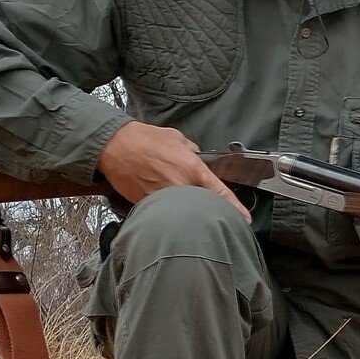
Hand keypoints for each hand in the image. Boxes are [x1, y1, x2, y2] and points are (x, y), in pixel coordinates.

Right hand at [96, 121, 250, 219]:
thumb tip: (197, 156)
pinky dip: (163, 209)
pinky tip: (159, 202)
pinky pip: (161, 211)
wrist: (114, 146)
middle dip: (204, 208)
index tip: (244, 220)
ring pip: (181, 211)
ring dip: (182, 208)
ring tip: (172, 198)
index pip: (221, 193)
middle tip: (203, 206)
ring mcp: (163, 198)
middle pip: (202, 207)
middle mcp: (180, 187)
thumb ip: (192, 151)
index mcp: (192, 170)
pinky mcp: (146, 205)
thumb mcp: (176, 138)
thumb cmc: (144, 139)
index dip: (235, 209)